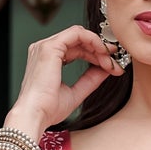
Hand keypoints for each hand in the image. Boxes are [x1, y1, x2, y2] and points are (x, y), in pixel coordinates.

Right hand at [5, 23, 126, 138]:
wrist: (35, 115)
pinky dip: (93, 41)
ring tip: (110, 62)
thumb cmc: (48, 109)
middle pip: (79, 41)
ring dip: (98, 47)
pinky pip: (77, 33)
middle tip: (115, 64)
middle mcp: (45, 49)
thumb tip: (106, 69)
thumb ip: (90, 80)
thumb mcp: (76, 93)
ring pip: (80, 35)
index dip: (95, 55)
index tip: (111, 65)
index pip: (76, 49)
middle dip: (100, 51)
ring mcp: (46, 46)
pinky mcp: (51, 47)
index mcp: (49, 59)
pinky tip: (103, 53)